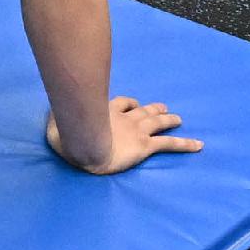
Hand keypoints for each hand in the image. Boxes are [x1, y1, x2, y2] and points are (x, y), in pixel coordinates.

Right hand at [47, 95, 198, 173]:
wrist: (85, 146)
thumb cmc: (69, 135)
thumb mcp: (57, 123)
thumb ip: (57, 117)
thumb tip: (51, 111)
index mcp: (105, 111)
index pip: (120, 104)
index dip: (128, 103)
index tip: (131, 104)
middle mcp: (124, 118)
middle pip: (143, 110)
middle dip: (153, 108)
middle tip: (162, 107)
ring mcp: (136, 131)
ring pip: (157, 123)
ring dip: (168, 119)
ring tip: (177, 118)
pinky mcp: (145, 146)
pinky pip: (169, 144)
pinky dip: (185, 144)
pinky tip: (198, 145)